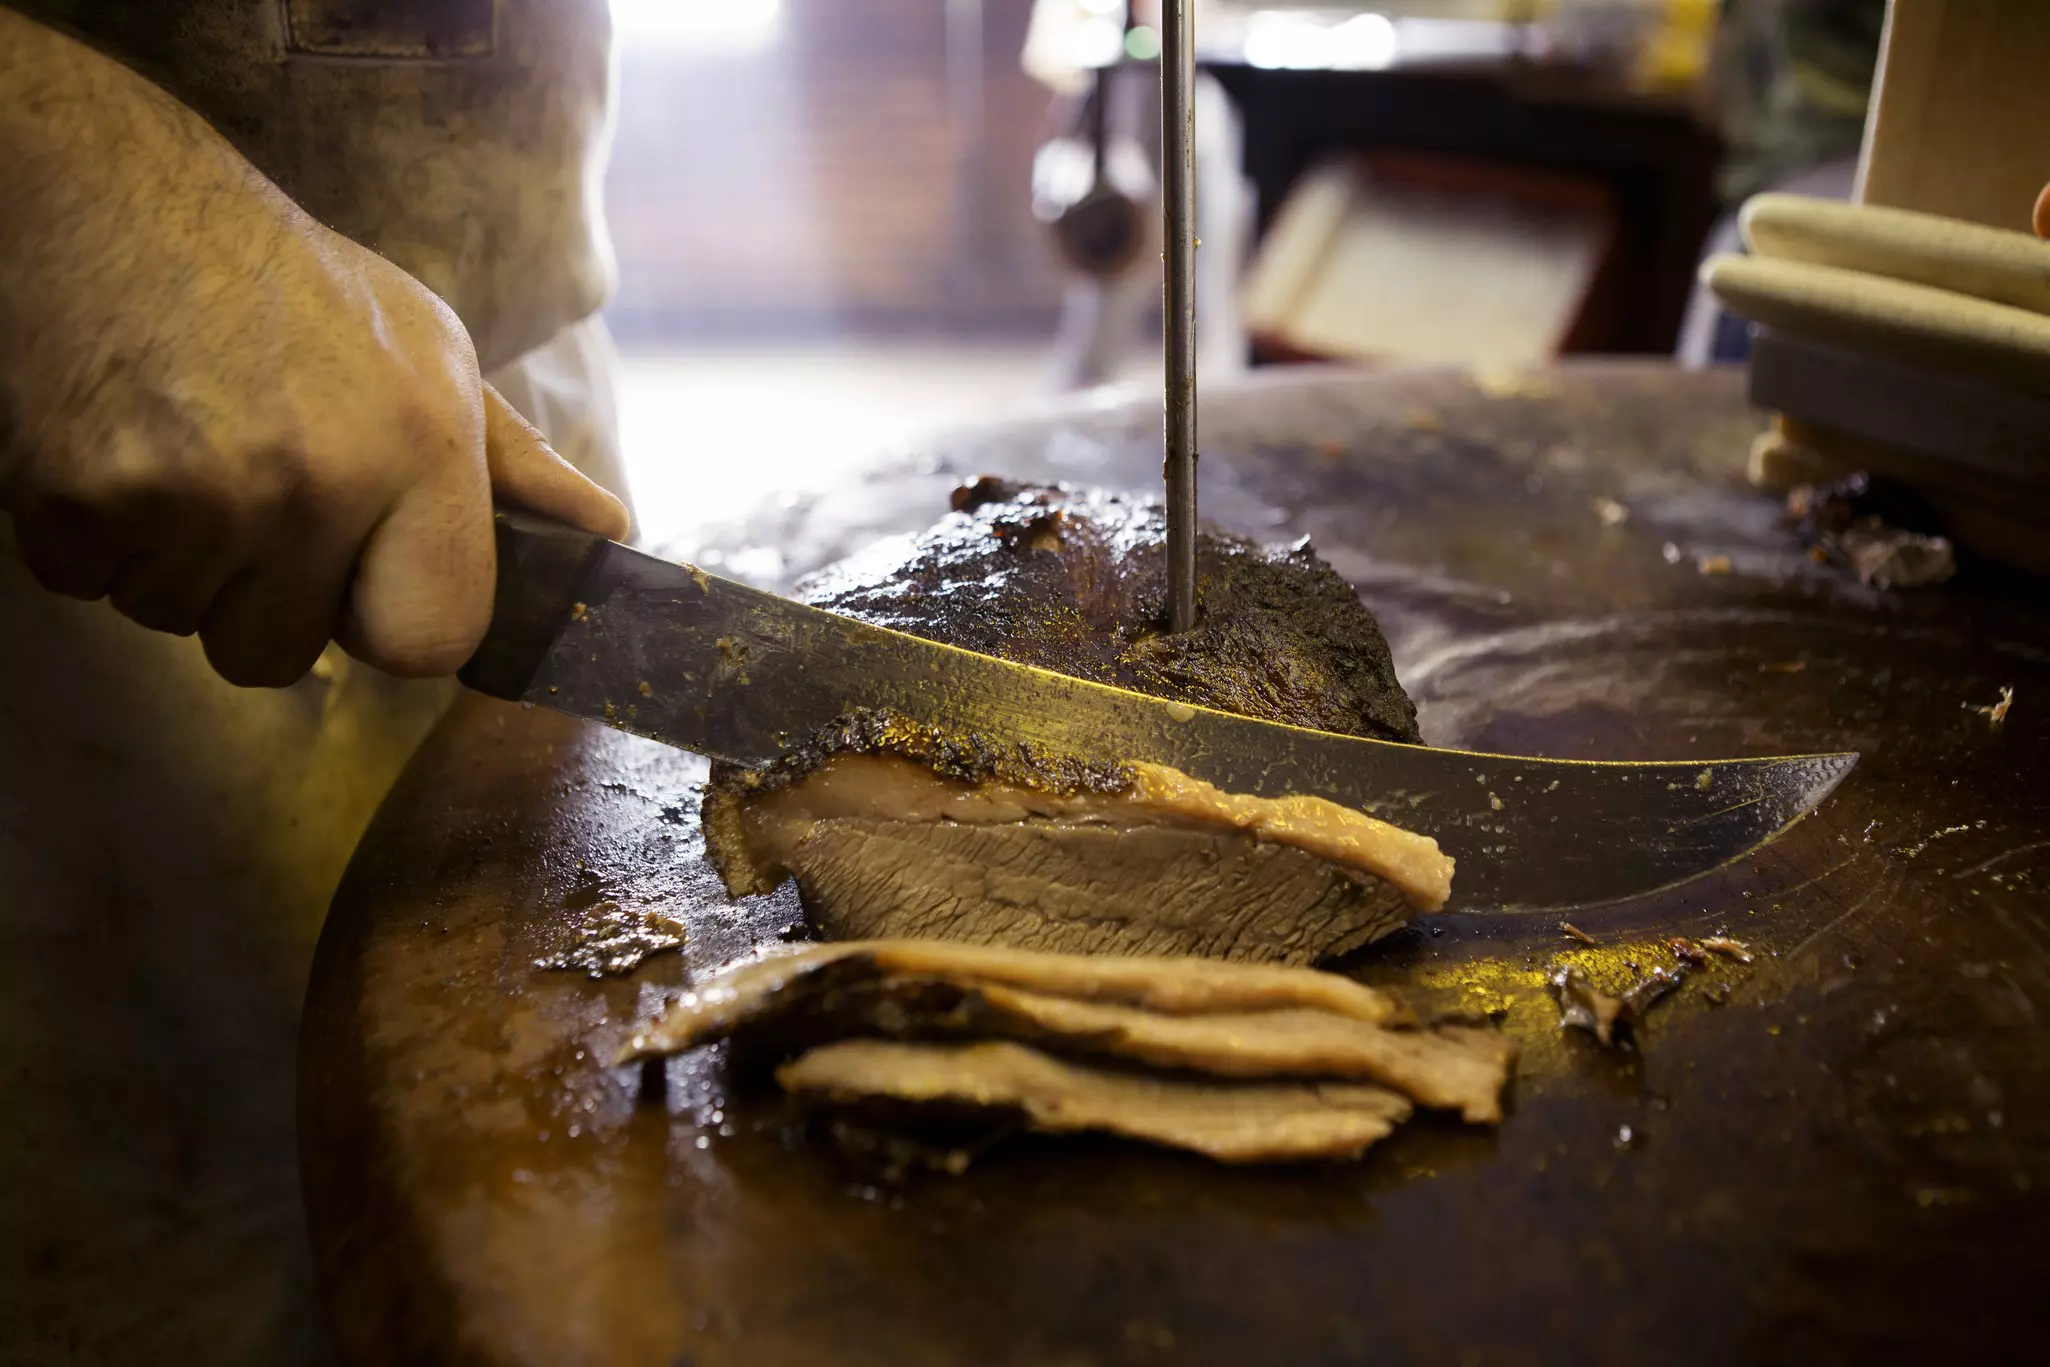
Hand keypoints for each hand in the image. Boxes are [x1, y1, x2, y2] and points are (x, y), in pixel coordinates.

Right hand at [0, 12, 628, 686]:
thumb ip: (513, 463)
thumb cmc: (288, 283)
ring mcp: (198, 493)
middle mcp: (321, 479)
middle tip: (246, 486)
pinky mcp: (79, 496)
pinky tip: (116, 442)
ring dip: (171, 561)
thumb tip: (609, 532)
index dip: (384, 623)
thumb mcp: (429, 350)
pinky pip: (85, 584)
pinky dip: (86, 535)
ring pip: (178, 621)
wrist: (113, 192)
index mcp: (423, 449)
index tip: (356, 577)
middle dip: (256, 597)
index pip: (430, 640)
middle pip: (280, 656)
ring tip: (181, 447)